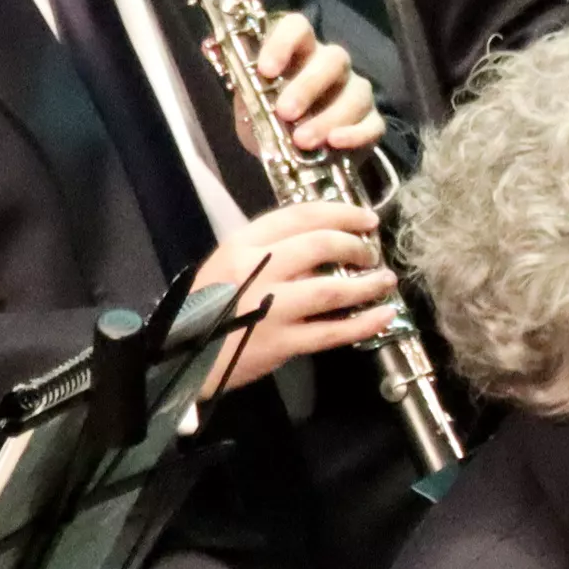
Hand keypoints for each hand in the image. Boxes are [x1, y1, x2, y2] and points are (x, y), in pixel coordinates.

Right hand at [199, 197, 399, 393]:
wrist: (182, 356)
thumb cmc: (206, 307)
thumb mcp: (227, 265)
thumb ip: (267, 250)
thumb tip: (323, 242)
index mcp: (241, 245)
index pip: (298, 216)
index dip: (340, 212)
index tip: (366, 218)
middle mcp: (255, 270)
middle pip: (319, 245)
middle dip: (355, 246)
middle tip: (371, 253)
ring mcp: (269, 308)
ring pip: (332, 289)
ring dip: (367, 283)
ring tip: (385, 280)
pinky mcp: (281, 342)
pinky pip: (332, 331)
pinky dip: (365, 323)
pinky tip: (386, 315)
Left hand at [230, 13, 384, 161]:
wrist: (293, 161)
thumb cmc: (270, 123)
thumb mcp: (249, 107)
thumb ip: (243, 86)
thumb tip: (214, 52)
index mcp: (299, 53)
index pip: (297, 27)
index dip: (283, 43)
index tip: (266, 70)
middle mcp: (331, 65)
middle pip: (333, 58)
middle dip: (308, 85)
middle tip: (284, 112)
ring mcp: (354, 91)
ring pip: (356, 91)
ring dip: (328, 116)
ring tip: (302, 141)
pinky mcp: (370, 121)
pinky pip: (373, 123)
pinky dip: (356, 133)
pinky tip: (336, 143)